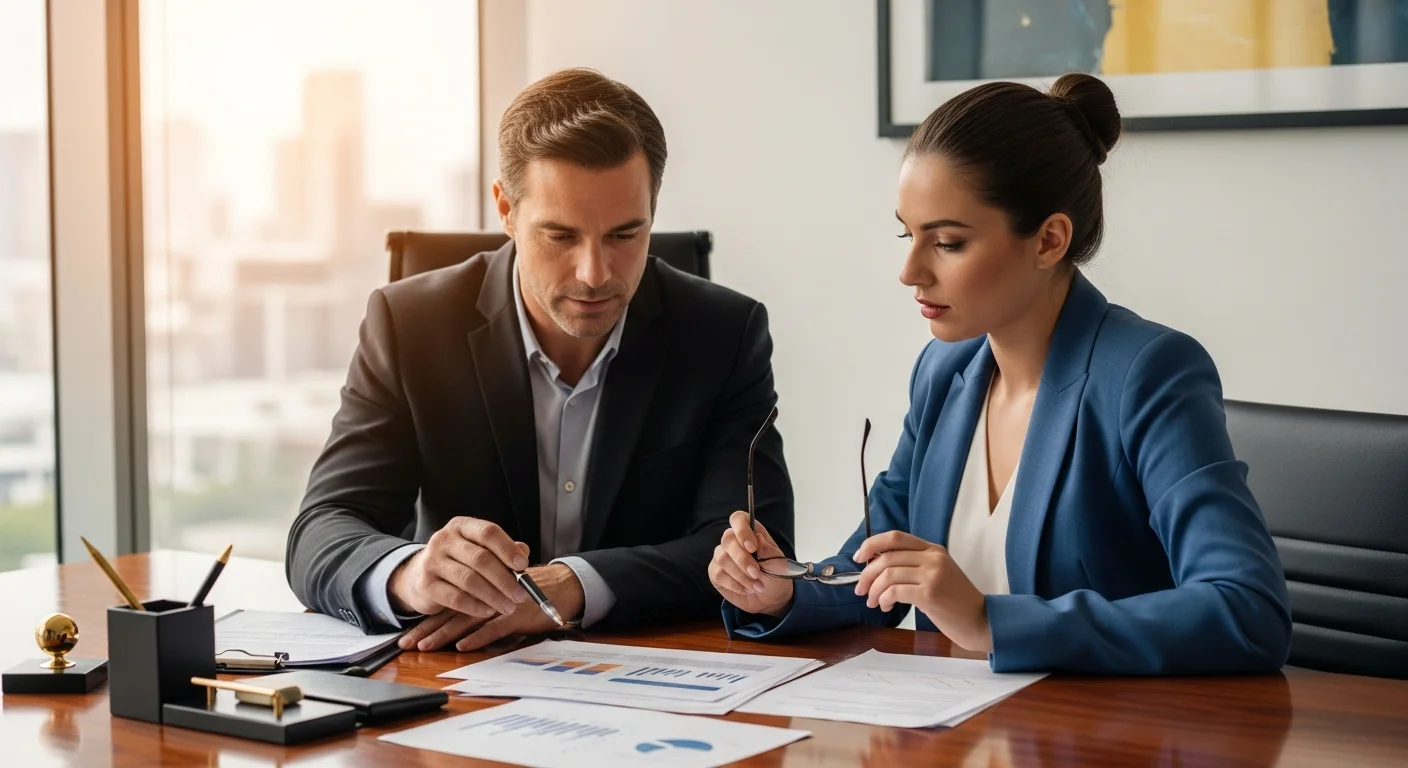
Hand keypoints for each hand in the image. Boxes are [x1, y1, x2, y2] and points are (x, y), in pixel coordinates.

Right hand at [388, 517, 532, 619]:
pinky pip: (456, 598)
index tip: (524, 565)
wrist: (418, 575)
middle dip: (505, 579)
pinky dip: (476, 607)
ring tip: (509, 606)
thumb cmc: (458, 561)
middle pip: (481, 559)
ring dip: (494, 596)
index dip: (508, 549)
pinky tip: (489, 611)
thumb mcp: (479, 550)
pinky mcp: (426, 584)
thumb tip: (524, 552)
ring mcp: (432, 561)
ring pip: (470, 580)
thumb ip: (502, 551)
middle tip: (521, 595)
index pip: (488, 532)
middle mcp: (444, 539)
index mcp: (461, 526)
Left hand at [398, 564, 584, 650]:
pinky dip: (478, 638)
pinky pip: (494, 628)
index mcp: (478, 591)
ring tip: (426, 647)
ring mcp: (500, 606)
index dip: (426, 621)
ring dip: (445, 635)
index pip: (445, 607)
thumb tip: (454, 625)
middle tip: (407, 644)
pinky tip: (463, 646)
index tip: (406, 636)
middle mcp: (485, 597)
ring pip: (466, 620)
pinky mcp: (517, 616)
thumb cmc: (527, 592)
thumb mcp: (500, 594)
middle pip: (450, 615)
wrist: (559, 586)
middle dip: (427, 630)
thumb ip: (479, 603)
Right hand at [708, 510, 793, 616]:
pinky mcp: (716, 573)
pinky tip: (747, 590)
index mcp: (750, 532)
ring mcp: (722, 556)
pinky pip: (718, 575)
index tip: (752, 547)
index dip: (742, 530)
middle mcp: (733, 541)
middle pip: (728, 539)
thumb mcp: (779, 564)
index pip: (738, 519)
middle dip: (743, 559)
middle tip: (757, 573)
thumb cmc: (776, 575)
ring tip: (757, 586)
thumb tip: (757, 537)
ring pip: (723, 559)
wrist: (771, 598)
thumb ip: (768, 550)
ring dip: (742, 575)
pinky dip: (735, 585)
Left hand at [853, 531, 992, 651]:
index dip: (871, 544)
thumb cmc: (955, 601)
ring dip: (874, 591)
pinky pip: (895, 591)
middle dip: (867, 575)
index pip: (895, 537)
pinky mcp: (930, 594)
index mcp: (933, 549)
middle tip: (861, 591)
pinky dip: (884, 599)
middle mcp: (933, 558)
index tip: (858, 559)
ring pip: (888, 575)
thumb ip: (912, 566)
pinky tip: (886, 607)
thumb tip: (875, 566)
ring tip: (874, 603)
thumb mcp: (937, 574)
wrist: (982, 620)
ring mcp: (932, 575)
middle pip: (886, 557)